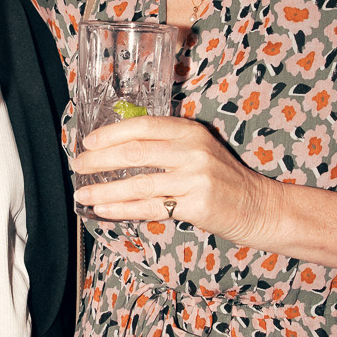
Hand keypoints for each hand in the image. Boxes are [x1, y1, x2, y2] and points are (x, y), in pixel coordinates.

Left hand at [74, 115, 278, 243]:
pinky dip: (122, 209)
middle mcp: (193, 151)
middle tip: (79, 165)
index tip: (88, 142)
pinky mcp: (196, 205)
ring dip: (105, 189)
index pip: (143, 126)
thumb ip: (166, 146)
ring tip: (83, 193)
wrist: (258, 206)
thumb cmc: (222, 179)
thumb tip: (117, 148)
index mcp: (190, 132)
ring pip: (138, 183)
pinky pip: (150, 207)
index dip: (111, 133)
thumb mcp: (199, 150)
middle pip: (135, 152)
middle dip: (100, 160)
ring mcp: (195, 179)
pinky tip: (103, 210)